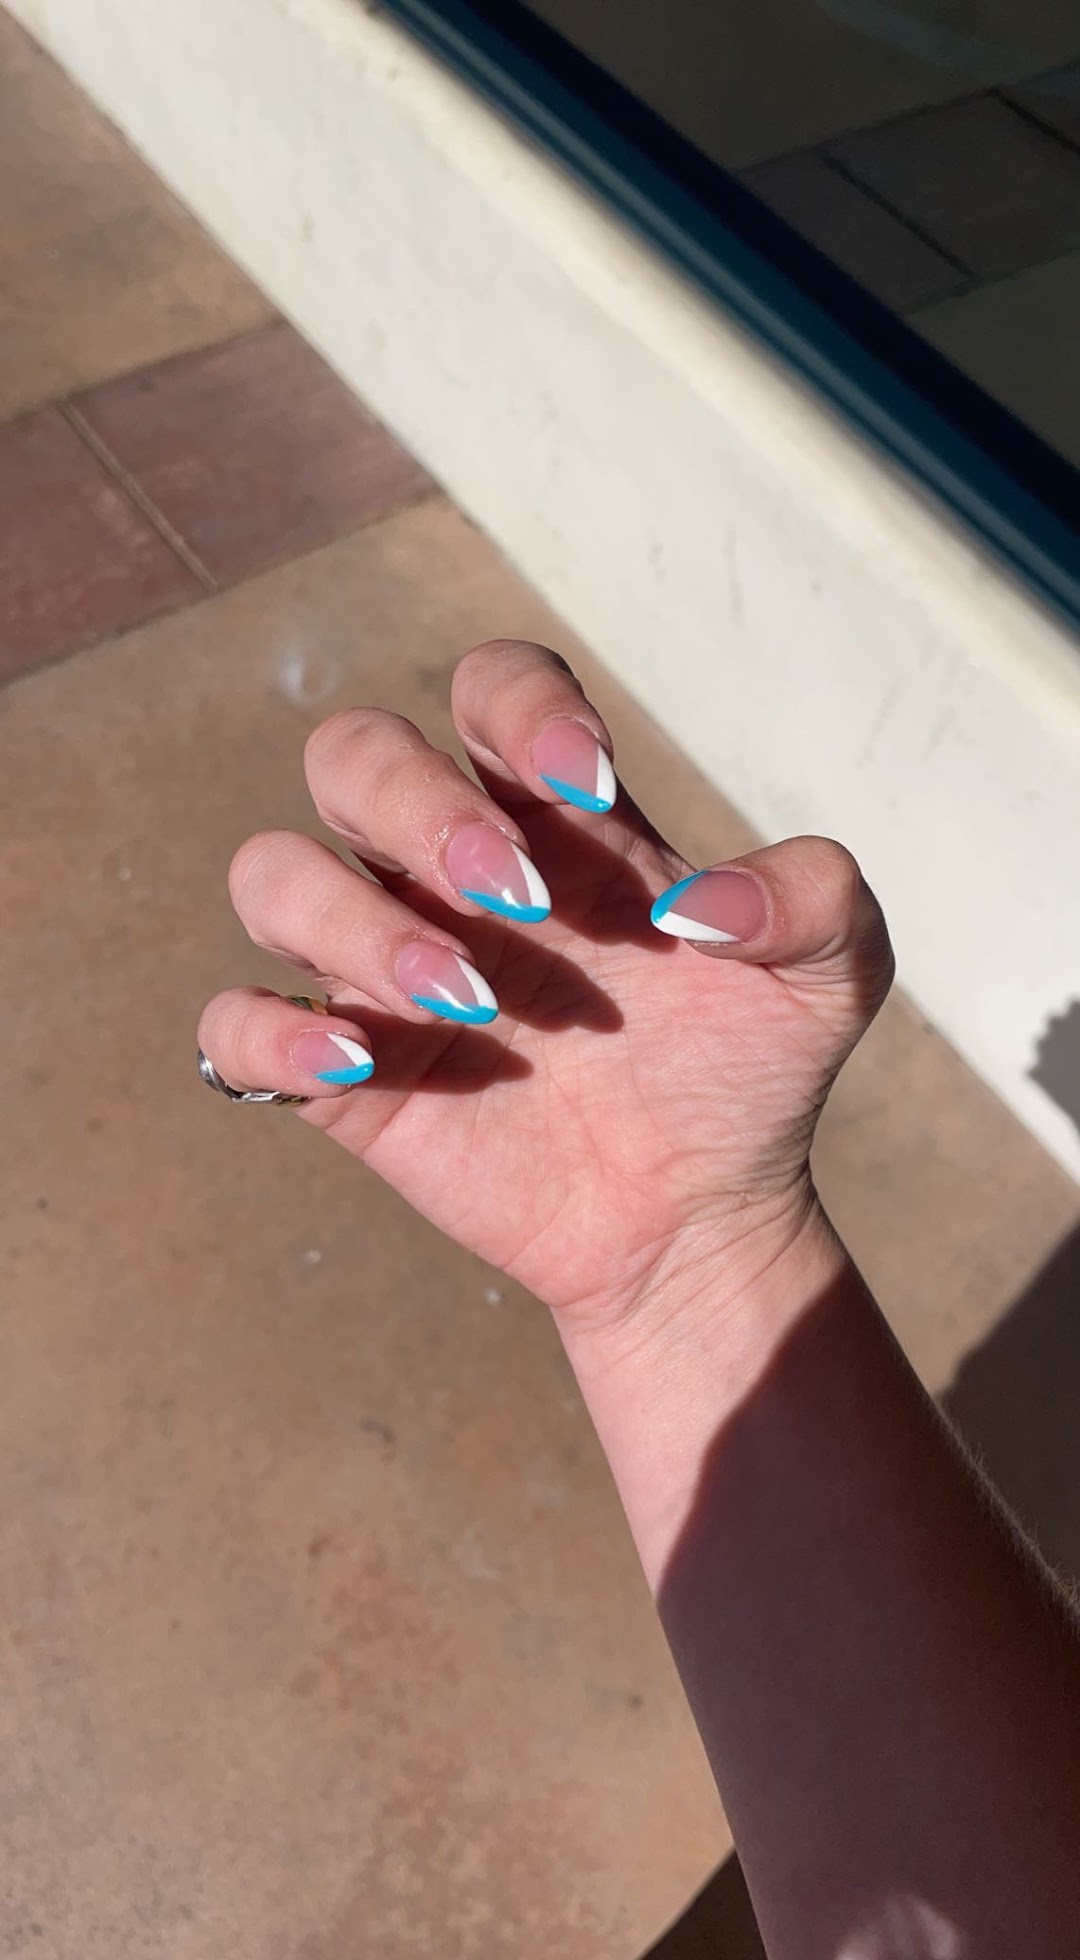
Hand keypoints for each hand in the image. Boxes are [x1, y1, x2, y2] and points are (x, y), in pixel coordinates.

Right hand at [198, 642, 893, 1339]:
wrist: (700, 1216)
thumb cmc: (746, 1074)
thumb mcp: (834, 977)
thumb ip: (814, 900)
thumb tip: (703, 906)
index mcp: (551, 819)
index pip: (488, 687)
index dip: (520, 705)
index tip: (590, 783)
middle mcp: (446, 873)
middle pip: (353, 754)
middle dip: (419, 805)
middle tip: (518, 901)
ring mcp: (381, 968)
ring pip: (271, 873)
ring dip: (348, 920)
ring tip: (467, 1000)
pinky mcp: (343, 1076)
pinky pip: (236, 1026)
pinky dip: (272, 1035)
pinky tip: (361, 1066)